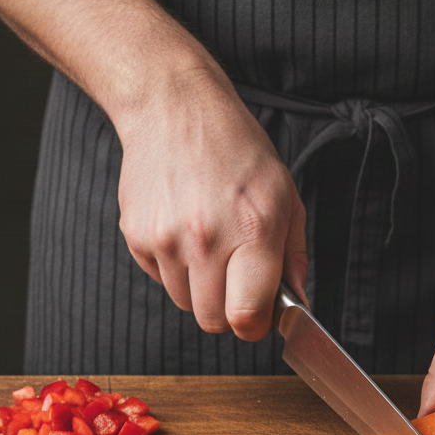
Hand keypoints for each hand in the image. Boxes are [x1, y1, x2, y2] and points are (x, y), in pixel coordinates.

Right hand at [0, 0, 307, 340]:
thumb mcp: (284, 196)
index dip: (254, 326)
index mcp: (254, 230)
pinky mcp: (138, 236)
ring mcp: (167, 239)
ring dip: (199, 287)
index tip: (257, 317)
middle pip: (212, 321)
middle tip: (234, 282)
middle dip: (226, 311)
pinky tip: (183, 228)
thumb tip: (296, 305)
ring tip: (208, 243)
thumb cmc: (237, 151)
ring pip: (185, 303)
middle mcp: (208, 238)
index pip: (247, 317)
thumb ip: (293, 258)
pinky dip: (173, 267)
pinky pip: (160, 279)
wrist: (174, 107)